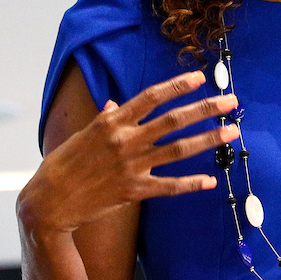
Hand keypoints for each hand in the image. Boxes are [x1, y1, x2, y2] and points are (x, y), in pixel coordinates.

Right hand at [21, 70, 239, 236]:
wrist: (49, 201)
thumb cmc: (62, 165)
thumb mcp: (83, 135)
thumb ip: (104, 118)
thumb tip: (116, 102)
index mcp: (112, 122)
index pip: (151, 97)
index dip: (177, 86)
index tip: (199, 78)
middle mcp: (125, 140)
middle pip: (173, 120)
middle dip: (205, 109)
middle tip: (231, 102)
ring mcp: (131, 166)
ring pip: (178, 149)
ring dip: (208, 140)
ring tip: (231, 133)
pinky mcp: (133, 191)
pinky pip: (168, 186)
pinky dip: (190, 183)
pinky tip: (211, 180)